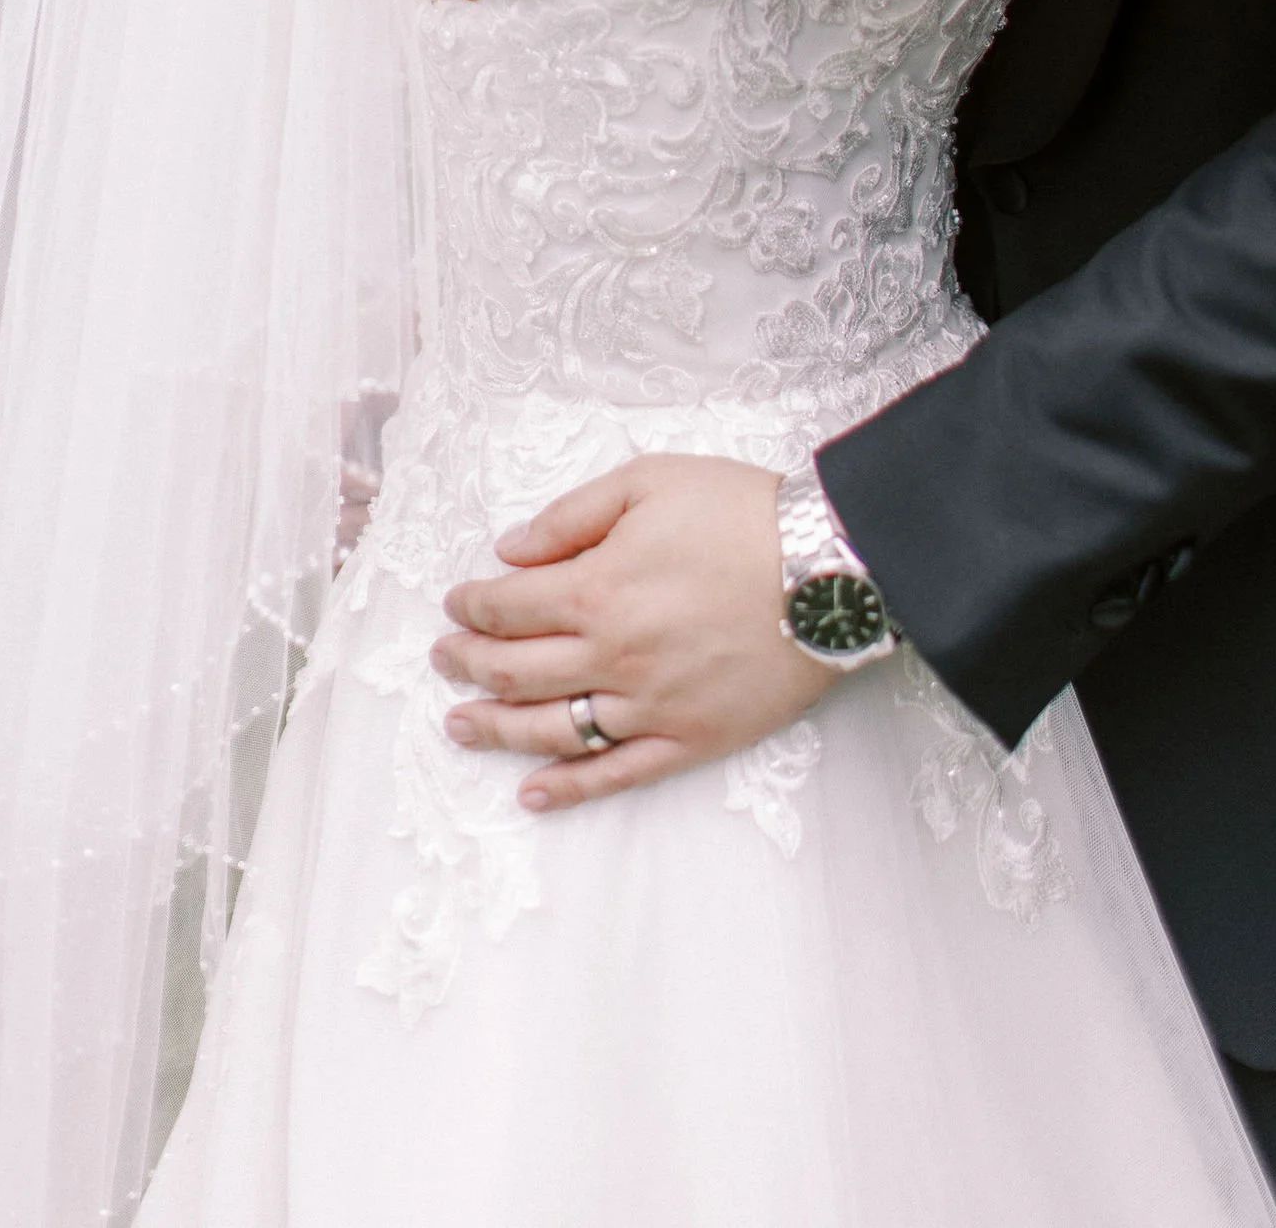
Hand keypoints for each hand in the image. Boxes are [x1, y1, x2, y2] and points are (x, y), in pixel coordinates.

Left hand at [428, 455, 839, 809]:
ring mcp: (650, 706)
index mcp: (598, 589)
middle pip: (515, 671)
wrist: (831, 567)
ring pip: (552, 729)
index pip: (509, 606)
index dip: (473, 606)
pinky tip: (532, 794)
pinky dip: (569, 790)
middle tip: (444, 658)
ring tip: (459, 726)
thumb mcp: (650, 481)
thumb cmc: (742, 513)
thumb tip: (510, 550)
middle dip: (468, 663)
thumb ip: (571, 515)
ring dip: (496, 730)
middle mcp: (613, 656)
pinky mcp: (690, 739)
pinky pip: (616, 774)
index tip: (456, 604)